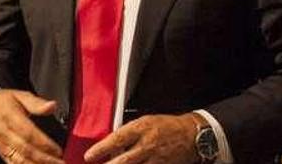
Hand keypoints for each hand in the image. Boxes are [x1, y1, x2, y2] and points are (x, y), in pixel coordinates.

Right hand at [0, 89, 63, 163]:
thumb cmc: (7, 101)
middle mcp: (3, 132)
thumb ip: (37, 103)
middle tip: (61, 163)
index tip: (58, 150)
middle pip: (25, 149)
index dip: (44, 143)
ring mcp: (1, 144)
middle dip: (45, 159)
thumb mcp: (21, 95)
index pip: (28, 133)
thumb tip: (52, 106)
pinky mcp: (1, 152)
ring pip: (19, 160)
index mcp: (9, 116)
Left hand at [85, 113, 200, 163]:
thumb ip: (127, 133)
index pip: (117, 139)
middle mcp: (147, 145)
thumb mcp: (144, 122)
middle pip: (124, 161)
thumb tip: (109, 145)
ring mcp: (156, 160)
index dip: (101, 149)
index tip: (89, 156)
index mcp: (141, 129)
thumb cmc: (166, 127)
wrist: (191, 136)